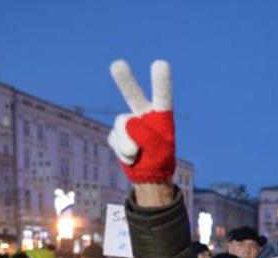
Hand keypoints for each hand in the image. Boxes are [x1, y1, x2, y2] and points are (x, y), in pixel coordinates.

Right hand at [108, 59, 174, 184]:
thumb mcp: (160, 151)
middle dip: (125, 81)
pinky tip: (132, 157)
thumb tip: (128, 124)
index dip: (161, 82)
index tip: (161, 64)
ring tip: (137, 154)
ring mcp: (128, 124)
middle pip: (133, 95)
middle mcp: (144, 114)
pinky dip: (123, 153)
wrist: (148, 174)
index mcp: (161, 116)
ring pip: (122, 124)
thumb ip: (146, 136)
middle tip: (117, 64)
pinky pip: (115, 139)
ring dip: (128, 143)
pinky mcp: (117, 134)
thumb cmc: (160, 159)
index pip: (162, 97)